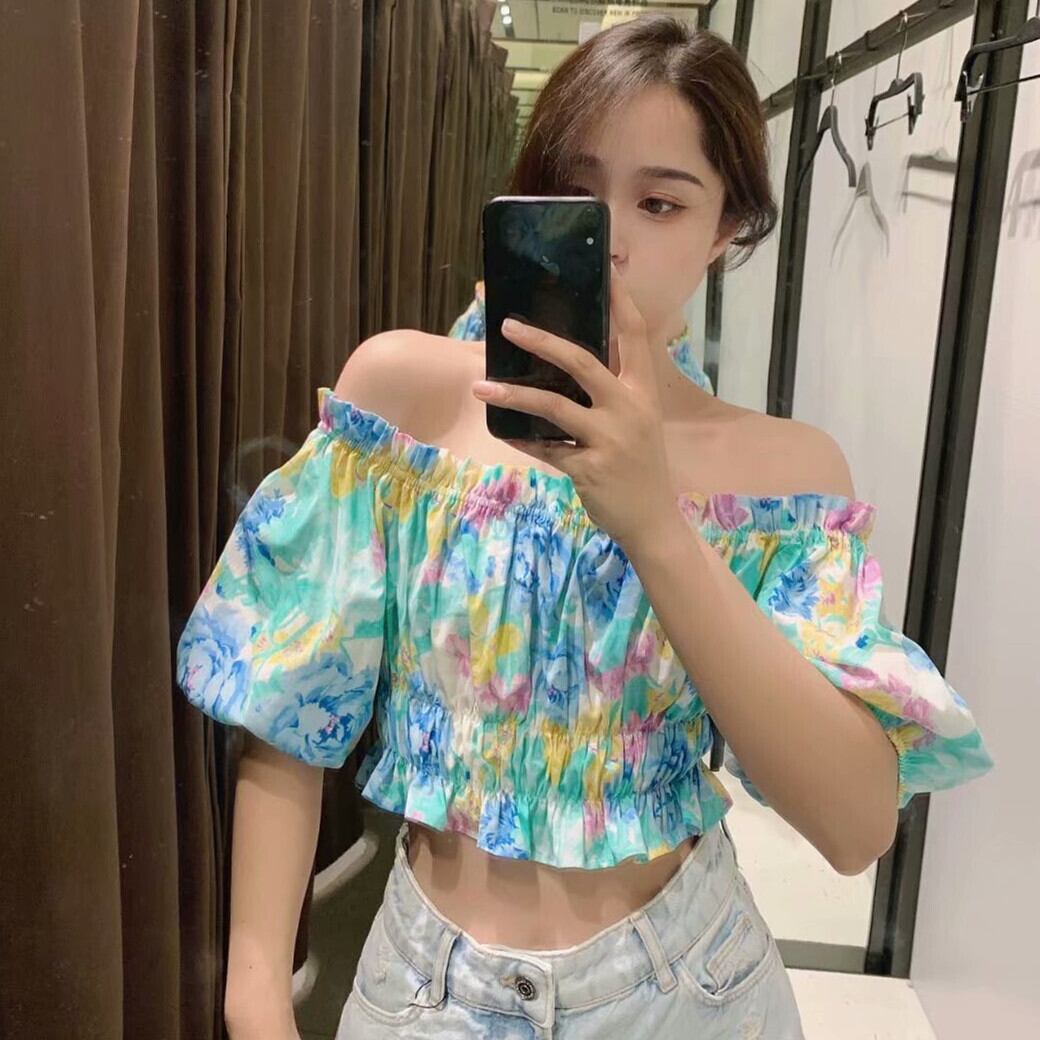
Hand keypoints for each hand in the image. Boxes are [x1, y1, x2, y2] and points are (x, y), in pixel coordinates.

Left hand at [471, 263, 678, 550]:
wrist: (653, 521)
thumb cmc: (641, 468)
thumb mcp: (638, 423)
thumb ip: (612, 395)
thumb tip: (564, 365)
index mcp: (643, 392)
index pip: (635, 335)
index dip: (620, 301)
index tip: (605, 269)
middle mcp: (629, 409)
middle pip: (583, 361)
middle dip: (542, 341)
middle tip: (507, 327)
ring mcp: (610, 439)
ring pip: (553, 405)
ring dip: (513, 393)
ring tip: (480, 386)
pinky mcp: (589, 468)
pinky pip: (545, 448)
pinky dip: (521, 438)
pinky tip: (502, 429)